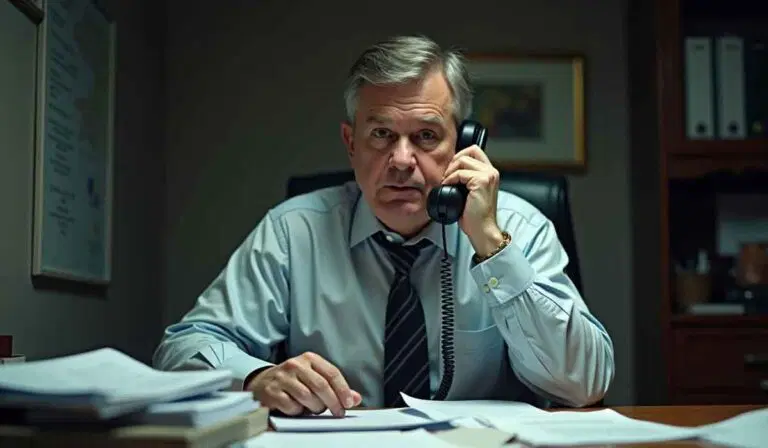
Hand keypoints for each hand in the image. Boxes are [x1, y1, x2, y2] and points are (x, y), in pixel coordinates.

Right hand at [245, 351, 361, 416]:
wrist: (261, 382)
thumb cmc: (292, 381)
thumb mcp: (314, 378)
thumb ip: (335, 387)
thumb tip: (356, 398)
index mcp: (309, 358)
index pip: (332, 373)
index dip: (343, 390)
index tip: (349, 403)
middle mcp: (295, 364)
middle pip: (321, 386)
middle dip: (333, 402)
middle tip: (338, 412)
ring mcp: (282, 377)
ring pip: (308, 397)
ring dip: (315, 408)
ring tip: (315, 409)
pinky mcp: (272, 392)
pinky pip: (292, 406)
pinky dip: (298, 411)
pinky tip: (297, 408)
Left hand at [441, 145, 504, 255]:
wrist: (482, 230)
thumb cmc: (475, 216)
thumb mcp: (471, 192)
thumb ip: (467, 178)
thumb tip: (451, 170)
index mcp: (490, 173)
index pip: (475, 151)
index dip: (460, 157)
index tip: (451, 171)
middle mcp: (492, 172)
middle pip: (470, 151)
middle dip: (454, 161)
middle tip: (448, 176)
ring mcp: (488, 176)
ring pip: (463, 160)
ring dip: (451, 171)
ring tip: (447, 183)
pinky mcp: (481, 182)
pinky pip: (459, 173)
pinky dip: (450, 179)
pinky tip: (448, 188)